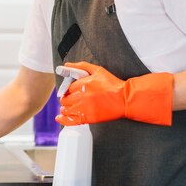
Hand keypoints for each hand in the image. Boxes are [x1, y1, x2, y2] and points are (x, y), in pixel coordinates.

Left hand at [55, 61, 173, 126]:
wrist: (124, 99)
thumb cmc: (113, 85)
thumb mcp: (98, 70)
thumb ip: (81, 66)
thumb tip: (66, 65)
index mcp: (83, 84)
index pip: (67, 88)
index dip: (68, 89)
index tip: (71, 91)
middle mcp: (81, 96)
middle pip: (65, 99)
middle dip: (66, 98)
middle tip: (71, 98)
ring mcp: (84, 108)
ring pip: (66, 109)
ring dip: (65, 108)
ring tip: (69, 106)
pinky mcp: (88, 118)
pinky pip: (70, 121)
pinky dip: (64, 119)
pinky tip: (60, 117)